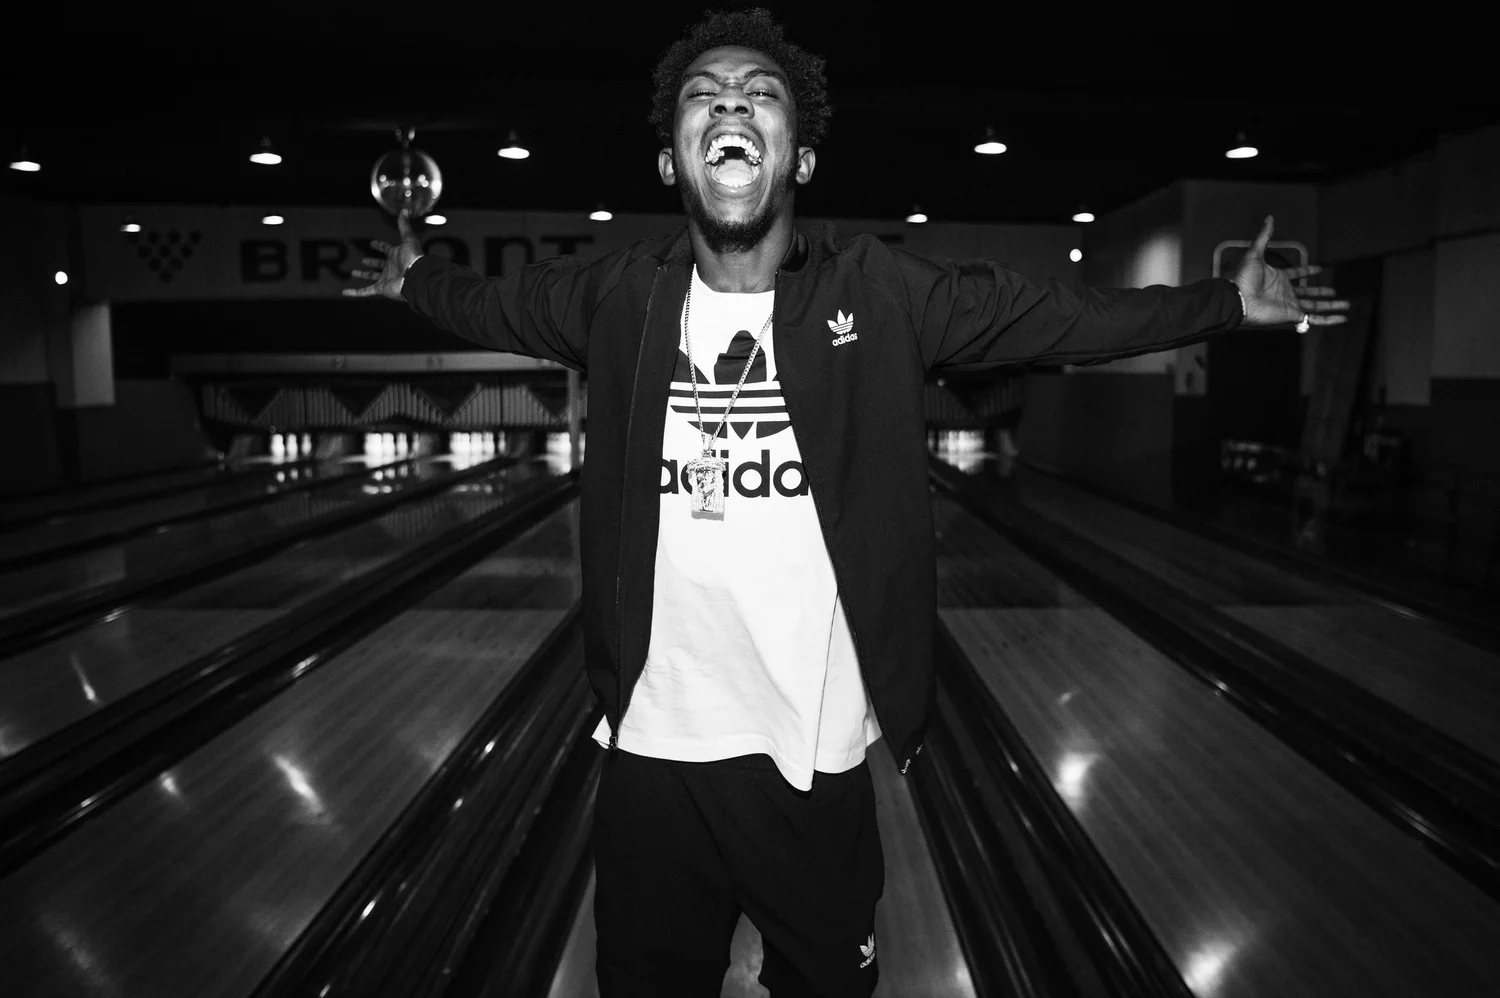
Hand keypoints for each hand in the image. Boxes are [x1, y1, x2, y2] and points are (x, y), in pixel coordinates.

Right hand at [342, 209, 422, 300]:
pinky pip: (365, 291)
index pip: (386, 249)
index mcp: (396, 256)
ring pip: (371, 277)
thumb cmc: (413, 258)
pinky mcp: (381, 289)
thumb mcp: (408, 238)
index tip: (372, 243)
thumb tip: (405, 210)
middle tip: (364, 260)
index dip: (379, 245)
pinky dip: (355, 292)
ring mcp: (386, 279)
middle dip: (372, 262)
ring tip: (353, 272)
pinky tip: (344, 292)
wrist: (415, 277)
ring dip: (363, 275)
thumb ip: (404, 225)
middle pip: (379, 265)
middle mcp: (391, 268)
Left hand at [1232, 215, 1349, 330]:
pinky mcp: (1292, 315)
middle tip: (1334, 291)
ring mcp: (1289, 304)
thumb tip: (1269, 218)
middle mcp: (1285, 292)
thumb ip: (1265, 236)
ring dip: (1331, 306)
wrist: (1237, 298)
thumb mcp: (1255, 252)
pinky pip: (1313, 319)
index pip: (1297, 274)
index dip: (1307, 271)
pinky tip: (1342, 318)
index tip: (1319, 269)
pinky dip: (1329, 320)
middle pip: (1309, 293)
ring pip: (1316, 306)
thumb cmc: (1242, 278)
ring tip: (1346, 304)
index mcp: (1278, 278)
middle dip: (1322, 292)